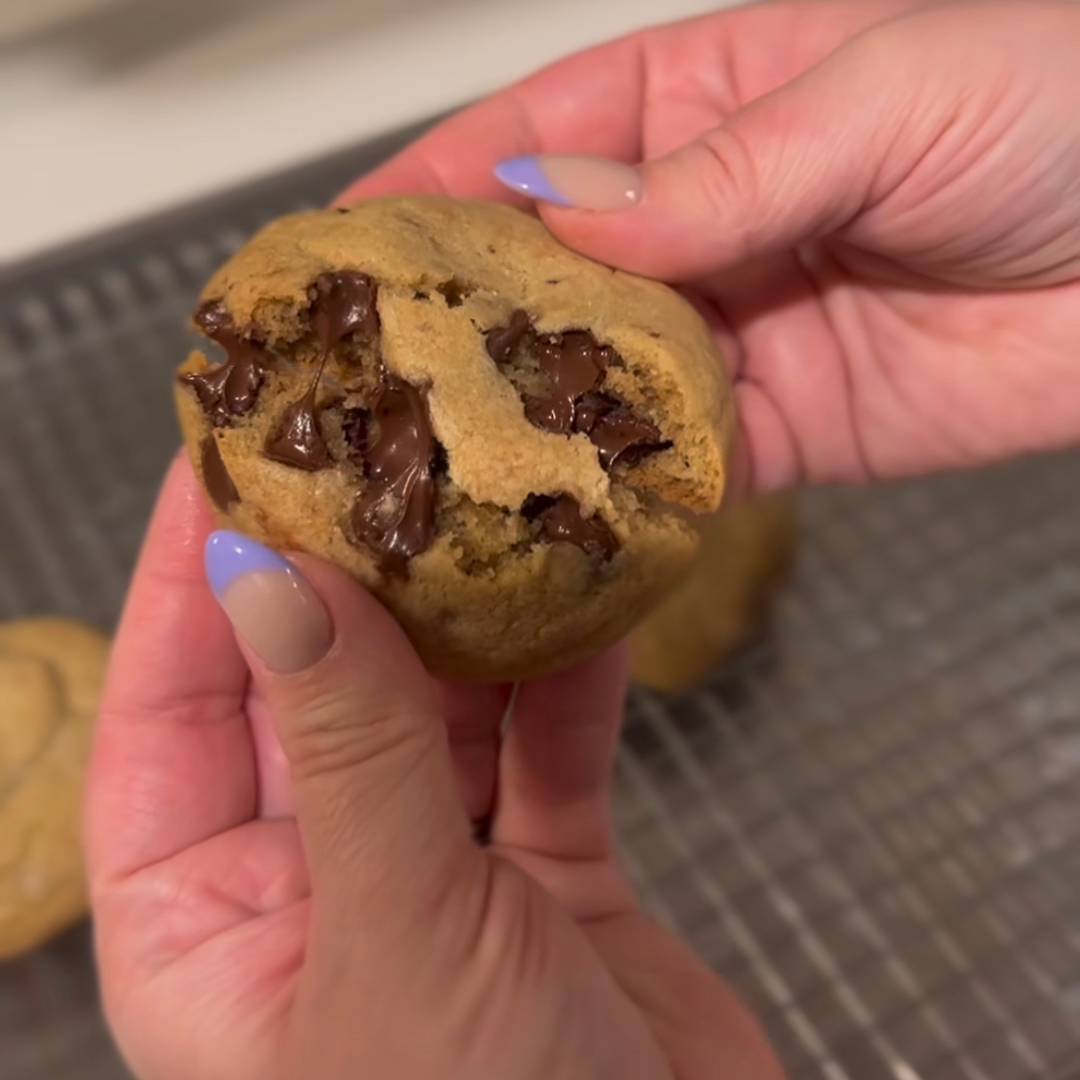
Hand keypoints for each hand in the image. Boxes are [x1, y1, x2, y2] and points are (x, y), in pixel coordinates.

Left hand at [86, 456, 779, 1079]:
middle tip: (378, 448)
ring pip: (438, 708)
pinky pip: (547, 749)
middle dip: (350, 575)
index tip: (228, 461)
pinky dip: (571, 681)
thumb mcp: (399, 942)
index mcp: (209, 929)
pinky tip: (594, 599)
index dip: (195, 583)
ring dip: (471, 617)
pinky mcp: (547, 875)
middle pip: (314, 693)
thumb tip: (272, 578)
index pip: (168, 719)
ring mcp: (436, 874)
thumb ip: (348, 752)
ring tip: (488, 499)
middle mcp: (311, 887)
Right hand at [341, 0, 1079, 492]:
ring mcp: (738, 333)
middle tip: (367, 365)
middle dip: (461, 314)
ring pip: (603, 378)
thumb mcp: (883, 95)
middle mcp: (706, 222)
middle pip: (552, 271)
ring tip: (431, 449)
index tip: (348, 234)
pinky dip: (625, 483)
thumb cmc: (1061, 109)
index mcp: (711, 106)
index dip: (440, 183)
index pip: (543, 139)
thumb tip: (565, 218)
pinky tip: (559, 502)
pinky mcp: (784, 432)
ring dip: (530, 410)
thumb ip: (722, 171)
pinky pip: (683, 463)